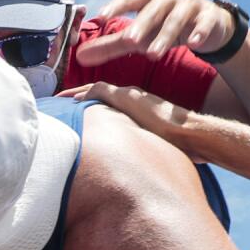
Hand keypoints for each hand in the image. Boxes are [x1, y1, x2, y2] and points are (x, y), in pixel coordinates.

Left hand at [58, 81, 211, 162]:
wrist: (190, 134)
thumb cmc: (175, 143)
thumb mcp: (150, 141)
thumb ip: (135, 142)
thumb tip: (126, 160)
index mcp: (134, 106)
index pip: (106, 100)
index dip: (87, 101)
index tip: (71, 107)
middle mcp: (130, 97)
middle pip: (97, 91)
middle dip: (77, 94)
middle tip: (59, 100)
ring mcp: (129, 96)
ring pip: (96, 89)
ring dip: (77, 92)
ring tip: (60, 98)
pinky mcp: (128, 98)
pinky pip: (101, 91)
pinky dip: (85, 93)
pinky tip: (73, 100)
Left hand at [78, 0, 234, 63]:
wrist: (207, 25)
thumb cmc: (164, 29)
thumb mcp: (138, 36)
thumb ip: (111, 45)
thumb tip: (80, 56)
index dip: (116, 5)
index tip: (101, 16)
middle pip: (154, 9)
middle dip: (142, 25)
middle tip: (130, 41)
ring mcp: (191, 3)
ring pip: (177, 18)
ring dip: (165, 36)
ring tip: (153, 54)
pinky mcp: (209, 16)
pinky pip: (204, 23)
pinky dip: (199, 32)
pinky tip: (194, 44)